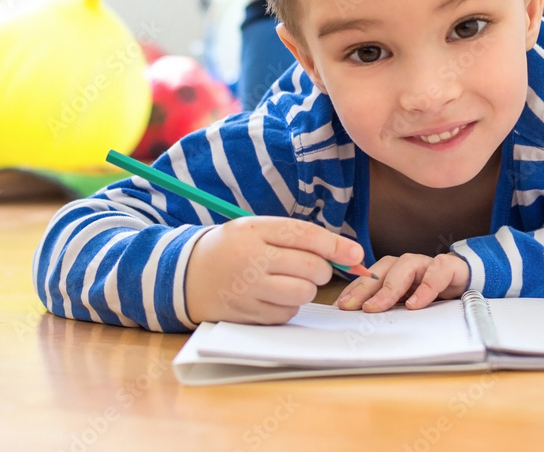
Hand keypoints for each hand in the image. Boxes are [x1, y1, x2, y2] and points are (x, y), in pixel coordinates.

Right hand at [184, 216, 363, 324]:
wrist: (187, 274)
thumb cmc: (232, 248)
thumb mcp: (257, 229)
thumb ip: (298, 236)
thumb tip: (349, 254)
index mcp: (255, 230)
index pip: (305, 236)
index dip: (336, 246)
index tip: (356, 255)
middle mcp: (251, 260)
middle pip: (311, 269)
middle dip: (321, 270)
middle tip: (310, 268)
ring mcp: (248, 289)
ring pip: (303, 294)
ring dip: (306, 289)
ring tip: (289, 281)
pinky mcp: (247, 314)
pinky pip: (287, 314)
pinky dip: (288, 306)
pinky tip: (272, 296)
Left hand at [335, 253, 470, 312]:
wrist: (468, 280)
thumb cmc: (433, 291)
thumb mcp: (408, 300)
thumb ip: (389, 305)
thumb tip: (359, 318)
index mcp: (395, 271)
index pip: (370, 275)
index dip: (355, 288)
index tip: (341, 305)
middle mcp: (408, 264)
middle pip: (382, 269)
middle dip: (365, 287)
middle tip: (352, 306)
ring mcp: (428, 264)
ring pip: (405, 266)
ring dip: (389, 287)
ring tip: (377, 306)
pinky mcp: (449, 267)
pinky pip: (437, 272)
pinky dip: (426, 288)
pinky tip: (415, 304)